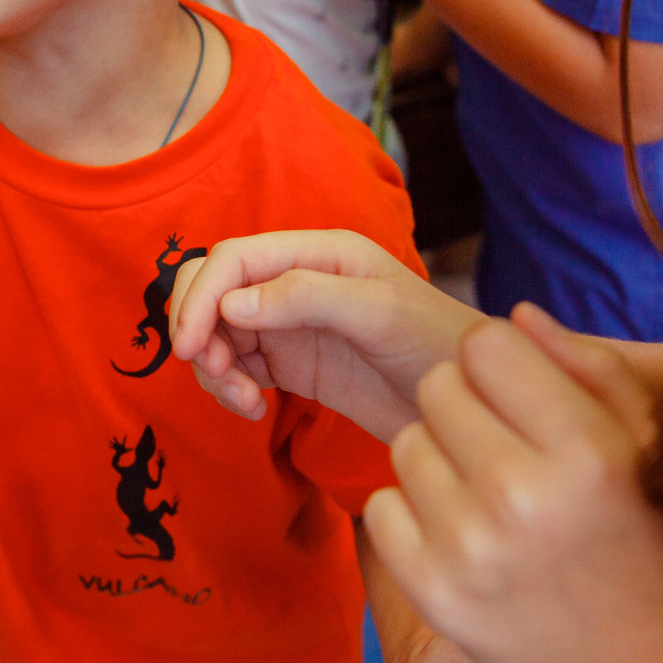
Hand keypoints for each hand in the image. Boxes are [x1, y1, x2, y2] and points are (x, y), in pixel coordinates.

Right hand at [168, 230, 480, 438]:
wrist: (472, 406)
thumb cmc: (439, 344)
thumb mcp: (380, 313)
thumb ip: (306, 298)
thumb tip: (230, 306)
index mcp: (318, 253)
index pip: (234, 259)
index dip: (200, 296)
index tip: (189, 348)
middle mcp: (297, 283)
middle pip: (214, 290)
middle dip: (198, 328)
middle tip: (212, 372)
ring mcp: (291, 326)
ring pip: (218, 333)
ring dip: (213, 366)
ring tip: (244, 402)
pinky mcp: (292, 367)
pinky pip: (237, 368)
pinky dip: (230, 388)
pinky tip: (254, 409)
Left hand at [365, 305, 662, 662]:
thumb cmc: (656, 555)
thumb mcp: (652, 451)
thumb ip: (589, 369)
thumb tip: (515, 314)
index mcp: (586, 452)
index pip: (487, 345)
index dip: (500, 363)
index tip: (521, 397)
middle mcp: (520, 496)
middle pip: (437, 388)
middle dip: (467, 406)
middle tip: (507, 450)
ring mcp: (467, 549)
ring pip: (404, 444)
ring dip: (440, 459)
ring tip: (491, 498)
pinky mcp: (430, 593)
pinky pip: (382, 507)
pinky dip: (414, 515)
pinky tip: (464, 536)